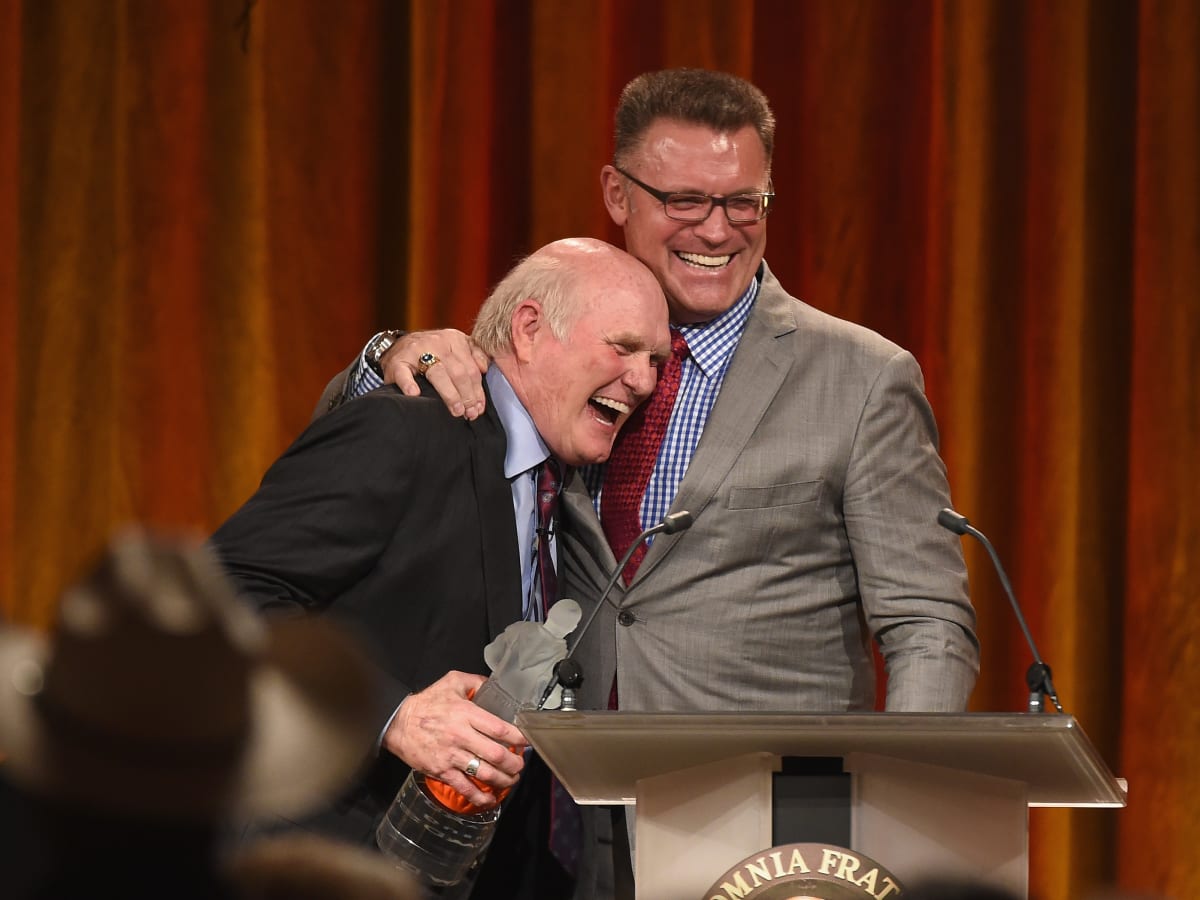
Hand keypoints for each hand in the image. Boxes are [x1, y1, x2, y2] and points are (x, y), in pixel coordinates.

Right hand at [382, 330, 488, 419]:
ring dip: (449, 395)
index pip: (471, 368)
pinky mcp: (397, 362)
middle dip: (467, 396)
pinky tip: (415, 395)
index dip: (477, 391)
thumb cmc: (431, 352)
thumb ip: (474, 354)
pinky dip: (409, 385)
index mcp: (454, 339)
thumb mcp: (455, 347)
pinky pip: (404, 374)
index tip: (479, 407)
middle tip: (470, 413)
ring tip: (456, 411)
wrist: (397, 347)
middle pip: (458, 372)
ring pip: (438, 374)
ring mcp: (416, 351)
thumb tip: (485, 368)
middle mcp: (437, 342)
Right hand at [383, 670, 527, 807]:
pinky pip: (464, 788)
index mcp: (466, 714)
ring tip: (511, 780)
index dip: (519, 738)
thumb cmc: (427, 703)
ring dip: (503, 780)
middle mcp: (461, 736)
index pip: (500, 729)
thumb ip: (476, 682)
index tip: (528, 741)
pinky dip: (479, 797)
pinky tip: (490, 799)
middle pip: (496, 755)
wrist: (397, 722)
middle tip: (521, 764)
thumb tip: (494, 685)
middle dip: (515, 764)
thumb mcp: (452, 682)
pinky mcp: (441, 771)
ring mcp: (451, 756)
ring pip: (484, 773)